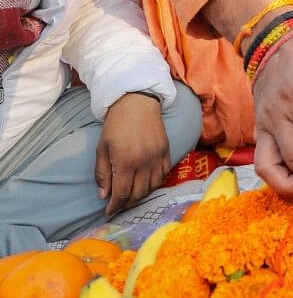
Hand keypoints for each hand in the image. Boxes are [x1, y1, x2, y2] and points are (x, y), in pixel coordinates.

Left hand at [96, 92, 169, 215]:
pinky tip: (146, 183)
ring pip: (152, 187)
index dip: (114, 206)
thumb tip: (104, 196)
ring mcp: (158, 158)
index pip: (121, 193)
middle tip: (118, 205)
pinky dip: (154, 184)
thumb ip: (102, 174)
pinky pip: (163, 176)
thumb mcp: (102, 149)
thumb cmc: (115, 126)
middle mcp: (144, 163)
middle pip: (138, 194)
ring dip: (141, 196)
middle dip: (127, 204)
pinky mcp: (167, 153)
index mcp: (125, 162)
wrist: (137, 103)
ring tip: (131, 196)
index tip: (108, 212)